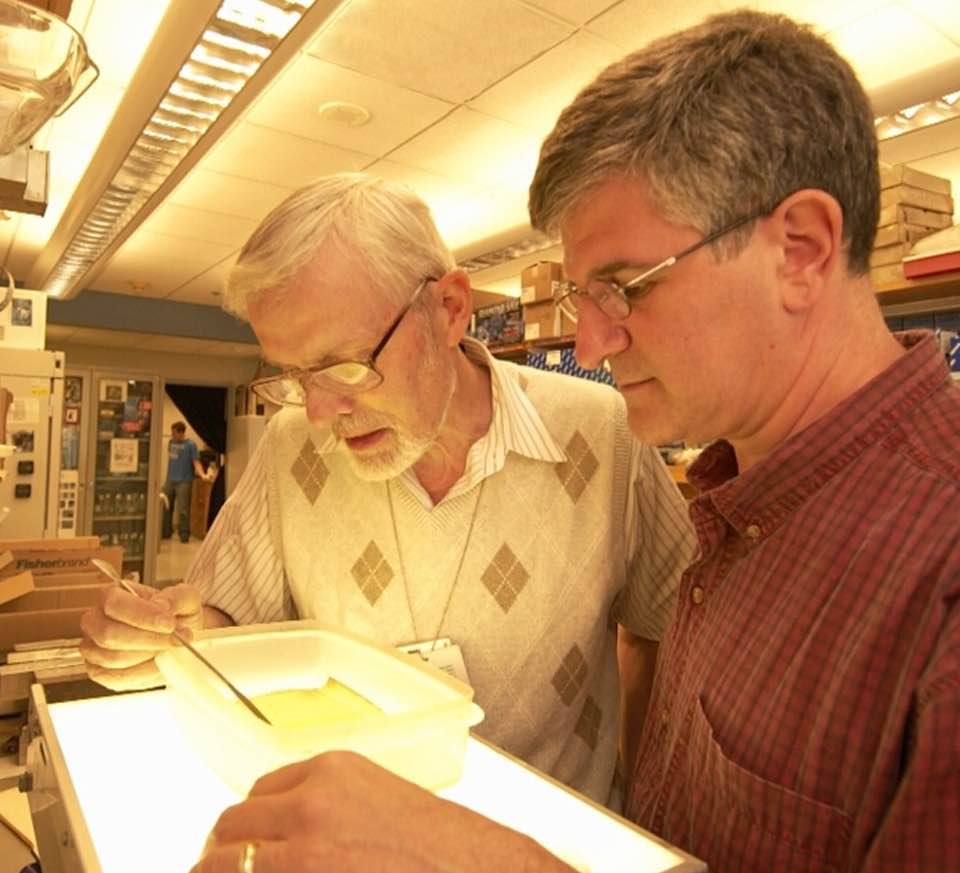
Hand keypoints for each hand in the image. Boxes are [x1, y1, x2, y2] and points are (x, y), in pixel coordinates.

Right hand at [80, 581, 202, 689]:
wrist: (180, 637)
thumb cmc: (177, 615)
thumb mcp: (186, 598)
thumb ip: (176, 597)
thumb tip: (161, 606)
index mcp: (112, 596)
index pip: (116, 605)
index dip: (143, 616)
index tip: (169, 624)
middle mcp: (96, 621)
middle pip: (110, 635)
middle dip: (149, 640)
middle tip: (176, 640)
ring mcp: (94, 649)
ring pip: (113, 658)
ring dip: (148, 656)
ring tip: (171, 650)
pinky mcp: (101, 673)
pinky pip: (117, 678)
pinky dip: (143, 673)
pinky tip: (160, 663)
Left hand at [190, 751, 573, 872]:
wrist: (471, 867)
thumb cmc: (439, 843)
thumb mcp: (378, 800)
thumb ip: (330, 805)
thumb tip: (291, 834)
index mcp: (331, 770)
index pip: (257, 793)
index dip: (245, 824)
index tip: (236, 842)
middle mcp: (310, 804)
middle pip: (232, 825)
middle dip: (220, 853)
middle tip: (219, 870)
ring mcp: (303, 851)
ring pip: (224, 863)